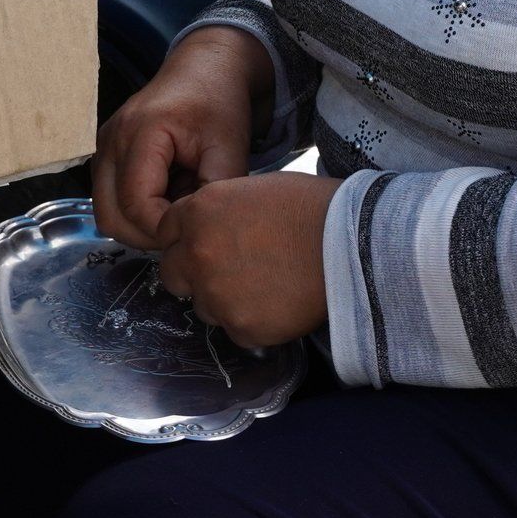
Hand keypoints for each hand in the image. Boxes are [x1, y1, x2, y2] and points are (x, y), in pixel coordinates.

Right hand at [93, 26, 274, 250]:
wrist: (205, 70)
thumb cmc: (218, 102)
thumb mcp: (230, 146)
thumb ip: (216, 190)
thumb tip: (201, 230)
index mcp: (141, 132)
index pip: (137, 205)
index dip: (165, 228)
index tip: (196, 228)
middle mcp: (111, 141)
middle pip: (111, 217)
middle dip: (149, 234)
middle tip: (187, 228)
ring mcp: (103, 149)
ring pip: (107, 213)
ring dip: (142, 224)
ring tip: (180, 207)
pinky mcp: (107, 156)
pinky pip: (111, 200)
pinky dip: (138, 210)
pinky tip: (170, 195)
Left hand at [157, 172, 342, 347]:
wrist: (351, 243)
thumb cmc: (312, 207)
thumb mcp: (255, 188)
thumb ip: (220, 211)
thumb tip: (214, 228)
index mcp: (199, 212)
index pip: (166, 231)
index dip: (186, 236)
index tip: (205, 241)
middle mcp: (198, 254)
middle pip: (171, 273)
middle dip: (193, 271)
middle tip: (229, 268)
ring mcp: (216, 295)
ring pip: (202, 305)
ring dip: (222, 298)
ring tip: (263, 284)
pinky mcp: (241, 328)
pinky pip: (234, 329)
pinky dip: (251, 319)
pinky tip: (278, 302)